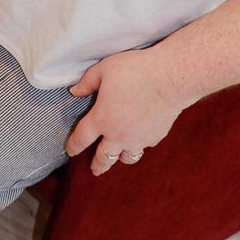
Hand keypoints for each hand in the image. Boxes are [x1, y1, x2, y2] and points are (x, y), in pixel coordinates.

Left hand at [66, 47, 192, 175]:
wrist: (170, 79)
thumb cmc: (135, 71)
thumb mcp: (104, 69)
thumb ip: (87, 82)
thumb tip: (74, 91)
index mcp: (101, 119)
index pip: (81, 139)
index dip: (73, 146)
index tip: (70, 150)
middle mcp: (118, 134)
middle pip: (103, 158)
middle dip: (97, 165)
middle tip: (94, 169)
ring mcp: (138, 139)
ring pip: (126, 158)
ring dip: (119, 157)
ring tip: (118, 156)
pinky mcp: (155, 136)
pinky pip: (144, 146)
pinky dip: (139, 144)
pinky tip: (140, 138)